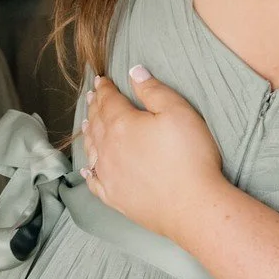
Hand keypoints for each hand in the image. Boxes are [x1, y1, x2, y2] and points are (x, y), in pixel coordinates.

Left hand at [81, 69, 223, 240]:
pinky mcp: (114, 198)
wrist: (192, 207)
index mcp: (122, 124)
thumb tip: (134, 72)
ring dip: (89, 133)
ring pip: (92, 149)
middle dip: (95, 107)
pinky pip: (94, 181)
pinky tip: (87, 167)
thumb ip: (153, 90)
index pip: (109, 100)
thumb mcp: (178, 112)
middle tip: (92, 97)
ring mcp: (108, 175)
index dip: (105, 88)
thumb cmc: (190, 156)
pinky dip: (88, 170)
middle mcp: (108, 149)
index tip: (100, 80)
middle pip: (97, 122)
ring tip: (86, 122)